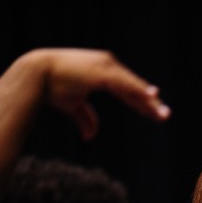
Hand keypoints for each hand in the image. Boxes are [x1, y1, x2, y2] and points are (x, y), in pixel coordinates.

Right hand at [30, 48, 170, 139]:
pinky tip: (152, 97)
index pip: (127, 90)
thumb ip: (85, 118)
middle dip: (149, 103)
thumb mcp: (73, 105)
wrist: (35, 76)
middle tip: (165, 116)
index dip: (141, 102)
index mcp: (103, 73)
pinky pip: (125, 84)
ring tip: (163, 114)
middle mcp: (107, 66)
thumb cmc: (52, 87)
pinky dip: (138, 90)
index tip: (155, 113)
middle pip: (133, 88)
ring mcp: (106, 67)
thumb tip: (91, 137)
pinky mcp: (102, 72)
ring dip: (148, 101)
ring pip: (132, 86)